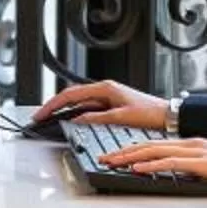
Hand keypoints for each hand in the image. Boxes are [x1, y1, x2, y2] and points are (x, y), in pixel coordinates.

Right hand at [32, 79, 168, 129]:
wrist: (167, 115)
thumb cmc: (149, 113)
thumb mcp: (121, 117)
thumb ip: (97, 118)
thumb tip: (77, 119)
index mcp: (105, 88)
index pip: (71, 94)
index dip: (54, 104)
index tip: (42, 113)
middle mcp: (104, 89)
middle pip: (71, 95)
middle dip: (53, 105)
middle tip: (40, 116)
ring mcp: (106, 96)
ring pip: (78, 101)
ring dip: (63, 108)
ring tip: (49, 118)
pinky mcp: (110, 104)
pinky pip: (86, 106)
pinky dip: (74, 112)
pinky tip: (68, 119)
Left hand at [97, 137, 206, 187]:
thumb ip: (192, 169)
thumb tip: (176, 176)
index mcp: (190, 144)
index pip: (154, 145)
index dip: (132, 149)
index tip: (115, 155)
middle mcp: (188, 144)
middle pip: (148, 145)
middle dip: (123, 151)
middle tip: (104, 158)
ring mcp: (194, 152)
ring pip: (154, 152)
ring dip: (130, 157)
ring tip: (112, 162)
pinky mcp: (200, 163)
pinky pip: (170, 164)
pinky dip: (151, 166)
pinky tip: (137, 169)